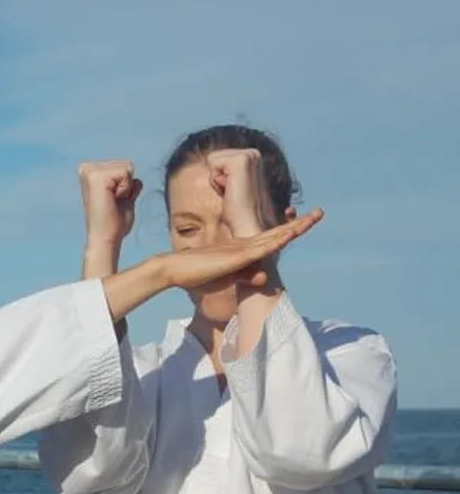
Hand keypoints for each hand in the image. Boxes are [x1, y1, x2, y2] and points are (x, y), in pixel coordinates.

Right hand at [78, 160, 142, 247]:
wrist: (106, 237)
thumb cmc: (114, 222)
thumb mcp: (123, 199)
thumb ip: (127, 187)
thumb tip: (137, 181)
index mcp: (90, 172)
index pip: (123, 166)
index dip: (125, 186)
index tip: (113, 201)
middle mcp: (87, 169)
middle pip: (126, 164)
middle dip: (126, 186)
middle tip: (114, 203)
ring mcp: (90, 171)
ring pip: (127, 167)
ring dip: (126, 188)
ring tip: (113, 202)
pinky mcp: (96, 177)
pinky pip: (126, 173)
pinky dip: (126, 189)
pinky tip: (113, 200)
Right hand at [164, 209, 321, 289]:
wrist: (174, 269)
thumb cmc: (195, 275)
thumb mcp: (226, 279)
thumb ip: (246, 277)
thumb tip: (265, 280)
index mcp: (243, 249)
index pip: (271, 239)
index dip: (287, 230)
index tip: (302, 221)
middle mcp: (245, 245)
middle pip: (278, 232)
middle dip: (300, 224)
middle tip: (320, 213)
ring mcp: (241, 249)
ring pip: (274, 237)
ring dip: (295, 228)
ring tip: (314, 217)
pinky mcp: (236, 257)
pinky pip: (261, 249)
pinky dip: (276, 241)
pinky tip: (289, 235)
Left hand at [206, 149, 272, 236]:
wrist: (247, 223)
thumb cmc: (236, 209)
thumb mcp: (229, 185)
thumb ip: (224, 171)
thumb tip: (209, 161)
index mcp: (252, 156)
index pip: (217, 157)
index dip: (219, 177)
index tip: (233, 190)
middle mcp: (253, 152)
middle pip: (213, 156)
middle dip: (217, 177)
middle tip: (232, 192)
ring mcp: (249, 155)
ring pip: (211, 159)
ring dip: (216, 180)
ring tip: (232, 191)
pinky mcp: (241, 160)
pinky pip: (212, 164)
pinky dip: (216, 181)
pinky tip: (230, 190)